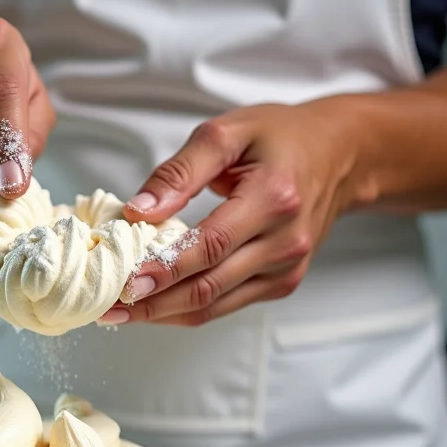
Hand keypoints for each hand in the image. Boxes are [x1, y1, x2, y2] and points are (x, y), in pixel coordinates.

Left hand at [101, 100, 369, 325]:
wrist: (339, 154)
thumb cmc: (280, 137)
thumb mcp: (227, 133)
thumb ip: (179, 171)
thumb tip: (138, 210)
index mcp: (274, 198)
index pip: (210, 246)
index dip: (165, 269)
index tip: (124, 284)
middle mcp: (285, 241)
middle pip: (209, 285)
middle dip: (154, 303)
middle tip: (108, 308)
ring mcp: (287, 267)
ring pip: (215, 305)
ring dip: (165, 314)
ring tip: (120, 314)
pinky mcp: (283, 282)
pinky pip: (227, 305)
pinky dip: (187, 309)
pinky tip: (155, 305)